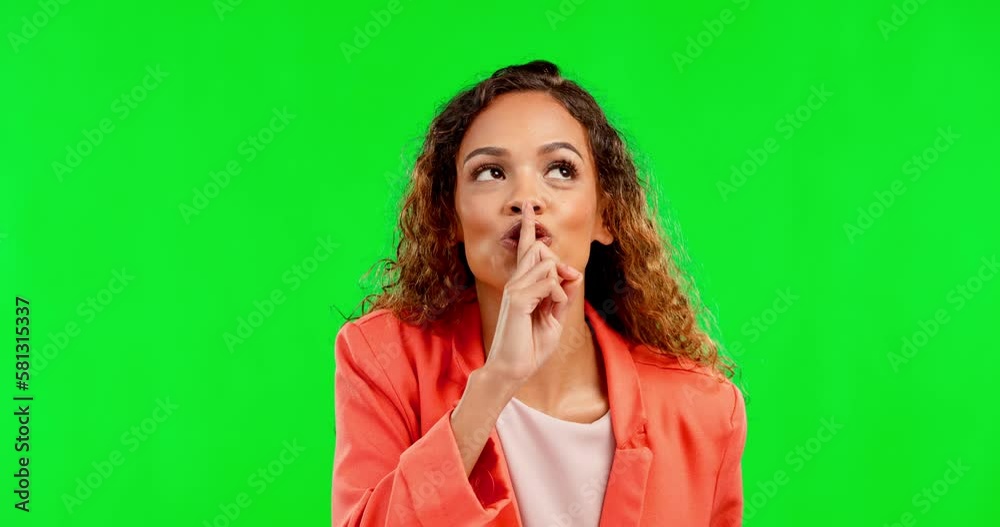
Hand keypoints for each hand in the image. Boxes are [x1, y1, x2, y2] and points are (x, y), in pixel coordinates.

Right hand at [483, 201, 583, 383]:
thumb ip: (561, 297)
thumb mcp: (553, 319)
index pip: (526, 250)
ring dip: (560, 283)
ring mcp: (515, 289)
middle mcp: (516, 282)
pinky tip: (551, 309)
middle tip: (568, 283)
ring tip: (555, 304)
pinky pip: (548, 282)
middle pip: (540, 250)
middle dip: (560, 263)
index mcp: (522, 285)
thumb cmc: (529, 347)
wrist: (512, 369)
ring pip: (546, 263)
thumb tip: (571, 275)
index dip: (528, 227)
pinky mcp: (517, 299)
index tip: (527, 208)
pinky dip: (558, 295)